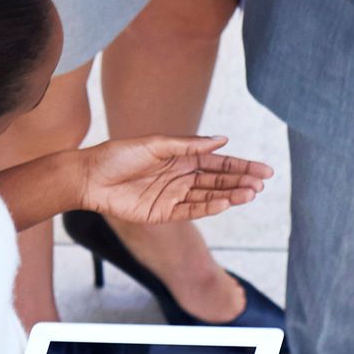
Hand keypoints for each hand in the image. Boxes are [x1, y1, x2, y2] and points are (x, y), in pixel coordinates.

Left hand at [75, 134, 272, 227]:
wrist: (90, 177)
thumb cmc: (119, 155)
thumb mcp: (156, 144)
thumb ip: (189, 145)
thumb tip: (222, 140)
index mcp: (181, 157)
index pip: (218, 163)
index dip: (242, 166)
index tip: (264, 170)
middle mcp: (181, 177)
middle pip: (218, 181)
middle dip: (241, 182)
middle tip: (263, 184)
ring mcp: (173, 196)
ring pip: (209, 196)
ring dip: (230, 195)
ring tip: (250, 194)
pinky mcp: (163, 213)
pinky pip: (191, 211)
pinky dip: (209, 208)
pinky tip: (226, 204)